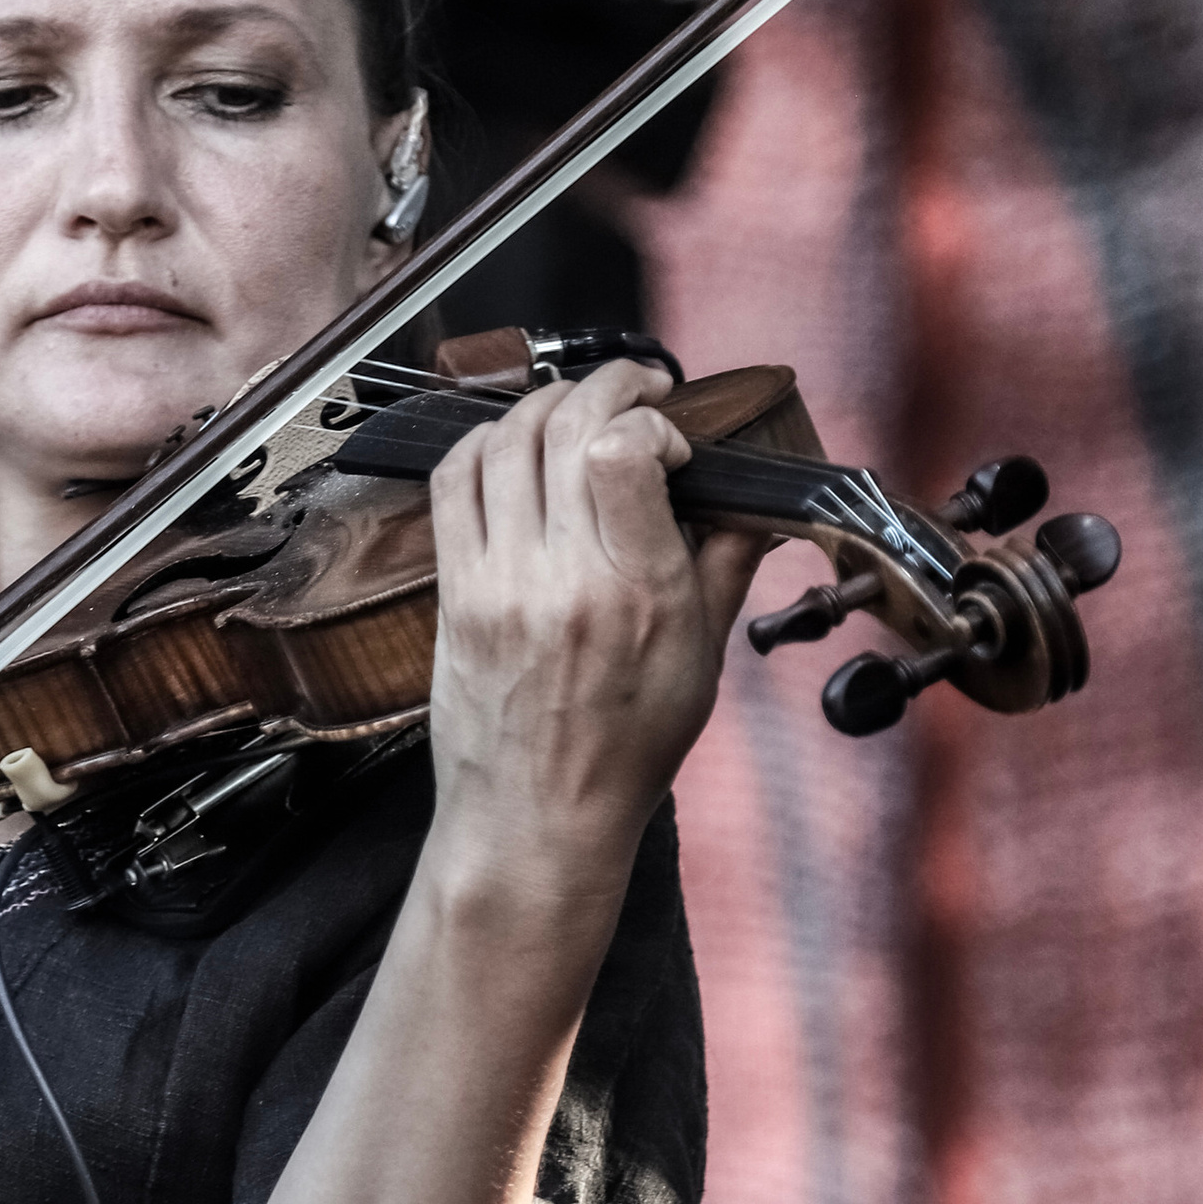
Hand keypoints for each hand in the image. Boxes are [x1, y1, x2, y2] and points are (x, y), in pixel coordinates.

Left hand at [425, 358, 765, 889]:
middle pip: (564, 429)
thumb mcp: (704, 656)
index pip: (621, 452)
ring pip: (503, 442)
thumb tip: (751, 494)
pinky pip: (451, 484)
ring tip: (578, 409)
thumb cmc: (625, 749)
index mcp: (637, 591)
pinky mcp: (454, 593)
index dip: (648, 416)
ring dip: (544, 404)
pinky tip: (512, 444)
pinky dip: (482, 442)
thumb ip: (726, 561)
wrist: (539, 817)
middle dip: (607, 385)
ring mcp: (498, 583)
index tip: (670, 432)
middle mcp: (563, 579)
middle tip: (635, 390)